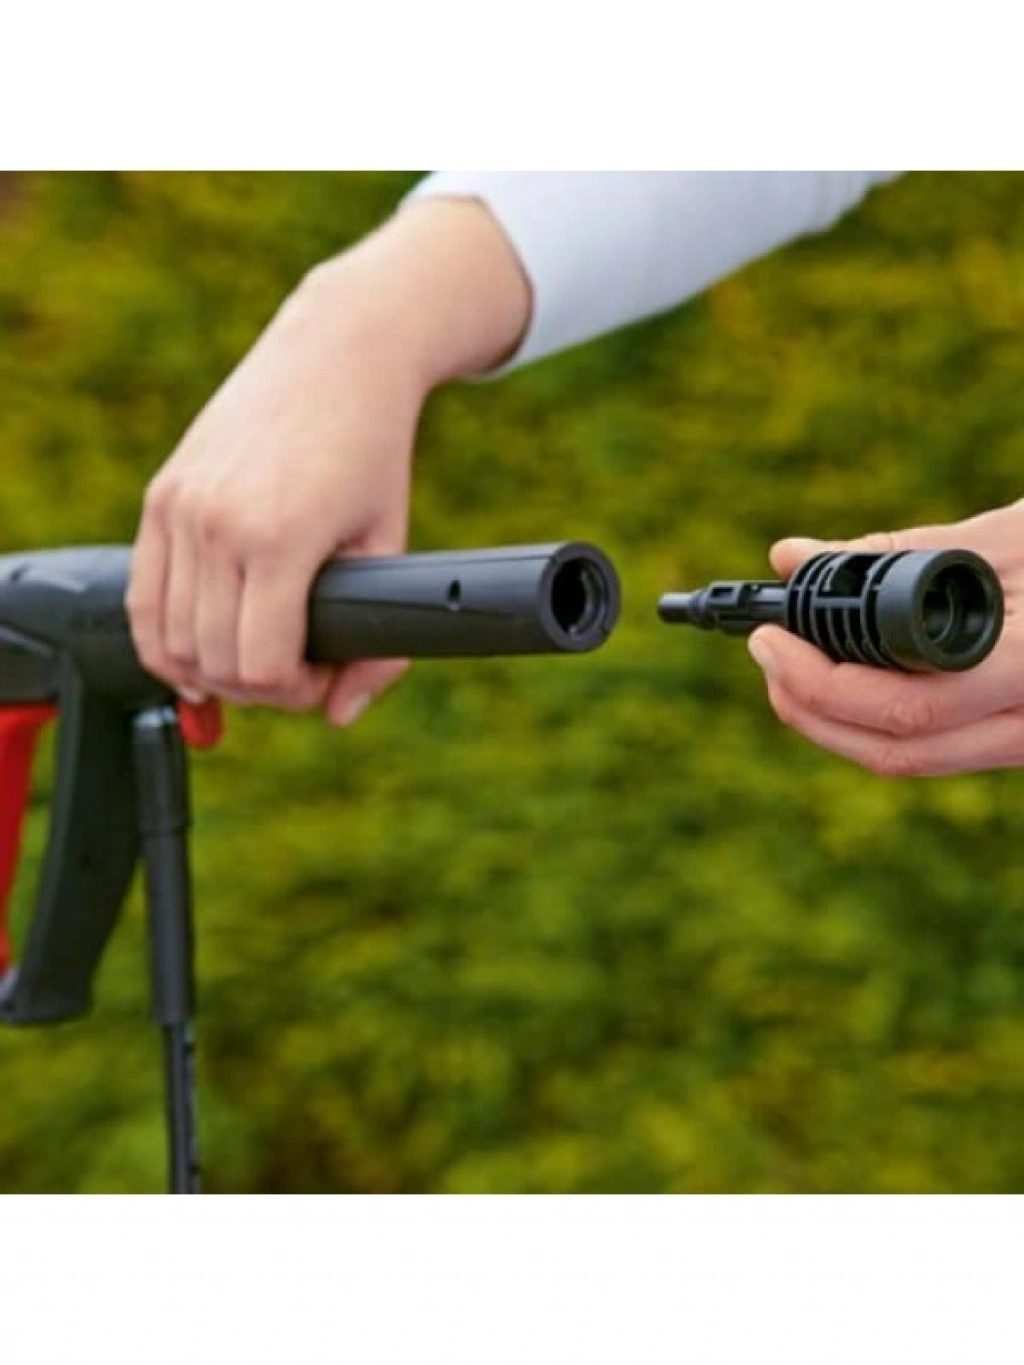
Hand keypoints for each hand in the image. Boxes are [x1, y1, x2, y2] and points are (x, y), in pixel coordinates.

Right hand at [126, 200, 530, 725]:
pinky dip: (164, 642)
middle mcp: (215, 525)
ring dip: (214, 670)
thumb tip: (341, 716)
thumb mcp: (391, 549)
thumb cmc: (373, 451)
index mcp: (279, 539)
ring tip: (259, 654)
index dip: (298, 693)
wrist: (338, 354)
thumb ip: (377, 646)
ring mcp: (178, 509)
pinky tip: (198, 656)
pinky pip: (143, 601)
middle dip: (262, 687)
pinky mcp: (160, 497)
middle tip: (300, 668)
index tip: (324, 677)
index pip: (263, 667)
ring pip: (170, 641)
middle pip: (216, 662)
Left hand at [747, 500, 1023, 775]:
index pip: (907, 708)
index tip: (769, 636)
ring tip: (786, 667)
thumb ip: (894, 552)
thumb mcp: (1001, 538)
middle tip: (765, 650)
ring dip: (832, 722)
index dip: (821, 684)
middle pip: (897, 752)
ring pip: (911, 762)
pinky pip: (933, 751)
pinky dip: (872, 722)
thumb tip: (789, 555)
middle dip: (810, 706)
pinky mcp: (1015, 744)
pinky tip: (838, 683)